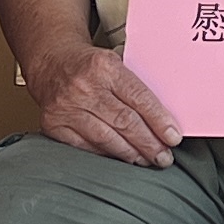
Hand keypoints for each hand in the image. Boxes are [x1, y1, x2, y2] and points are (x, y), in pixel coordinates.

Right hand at [27, 45, 181, 166]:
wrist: (50, 63)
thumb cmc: (89, 65)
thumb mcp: (114, 63)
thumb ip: (134, 87)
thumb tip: (164, 121)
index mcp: (104, 66)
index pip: (138, 98)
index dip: (159, 121)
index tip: (173, 137)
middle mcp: (83, 87)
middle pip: (124, 122)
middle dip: (149, 144)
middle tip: (164, 157)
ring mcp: (66, 107)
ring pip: (106, 139)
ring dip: (131, 154)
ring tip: (147, 160)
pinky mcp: (54, 125)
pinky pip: (86, 147)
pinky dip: (107, 155)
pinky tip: (121, 159)